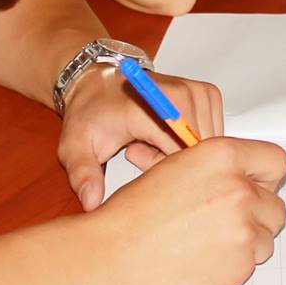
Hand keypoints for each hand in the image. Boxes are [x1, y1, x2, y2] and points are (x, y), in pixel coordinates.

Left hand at [56, 64, 225, 210]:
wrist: (99, 83)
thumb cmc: (93, 110)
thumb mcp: (76, 145)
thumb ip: (82, 173)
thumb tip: (91, 201)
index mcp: (155, 103)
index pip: (179, 156)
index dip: (157, 168)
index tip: (132, 154)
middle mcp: (183, 94)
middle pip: (195, 154)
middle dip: (168, 163)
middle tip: (136, 148)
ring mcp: (200, 93)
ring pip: (204, 148)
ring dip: (178, 154)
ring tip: (147, 140)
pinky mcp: (209, 96)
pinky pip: (208, 137)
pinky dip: (186, 143)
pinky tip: (162, 134)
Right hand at [95, 136, 285, 284]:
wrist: (114, 255)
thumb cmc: (134, 214)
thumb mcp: (176, 168)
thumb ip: (217, 170)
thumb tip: (243, 178)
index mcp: (223, 156)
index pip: (275, 162)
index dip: (265, 178)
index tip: (257, 188)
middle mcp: (239, 189)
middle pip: (276, 204)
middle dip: (257, 215)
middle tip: (227, 222)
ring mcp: (243, 229)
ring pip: (267, 236)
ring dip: (247, 242)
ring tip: (209, 243)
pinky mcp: (240, 265)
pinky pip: (253, 263)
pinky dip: (234, 265)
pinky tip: (205, 260)